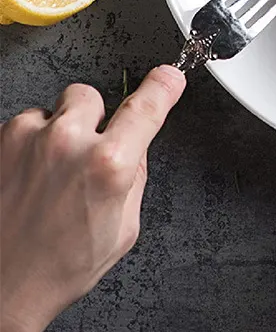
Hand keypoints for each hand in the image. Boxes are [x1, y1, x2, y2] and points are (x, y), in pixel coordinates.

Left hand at [0, 66, 185, 331]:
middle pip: (93, 95)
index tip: (169, 76)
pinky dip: (29, 144)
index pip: (147, 106)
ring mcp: (28, 140)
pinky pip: (24, 125)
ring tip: (52, 172)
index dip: (164, 85)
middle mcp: (68, 143)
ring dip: (59, 131)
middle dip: (94, 118)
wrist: (2, 289)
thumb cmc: (58, 267)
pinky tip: (29, 176)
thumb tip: (136, 143)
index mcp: (109, 165)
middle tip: (88, 151)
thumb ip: (133, 175)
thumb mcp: (123, 227)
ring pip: (55, 109)